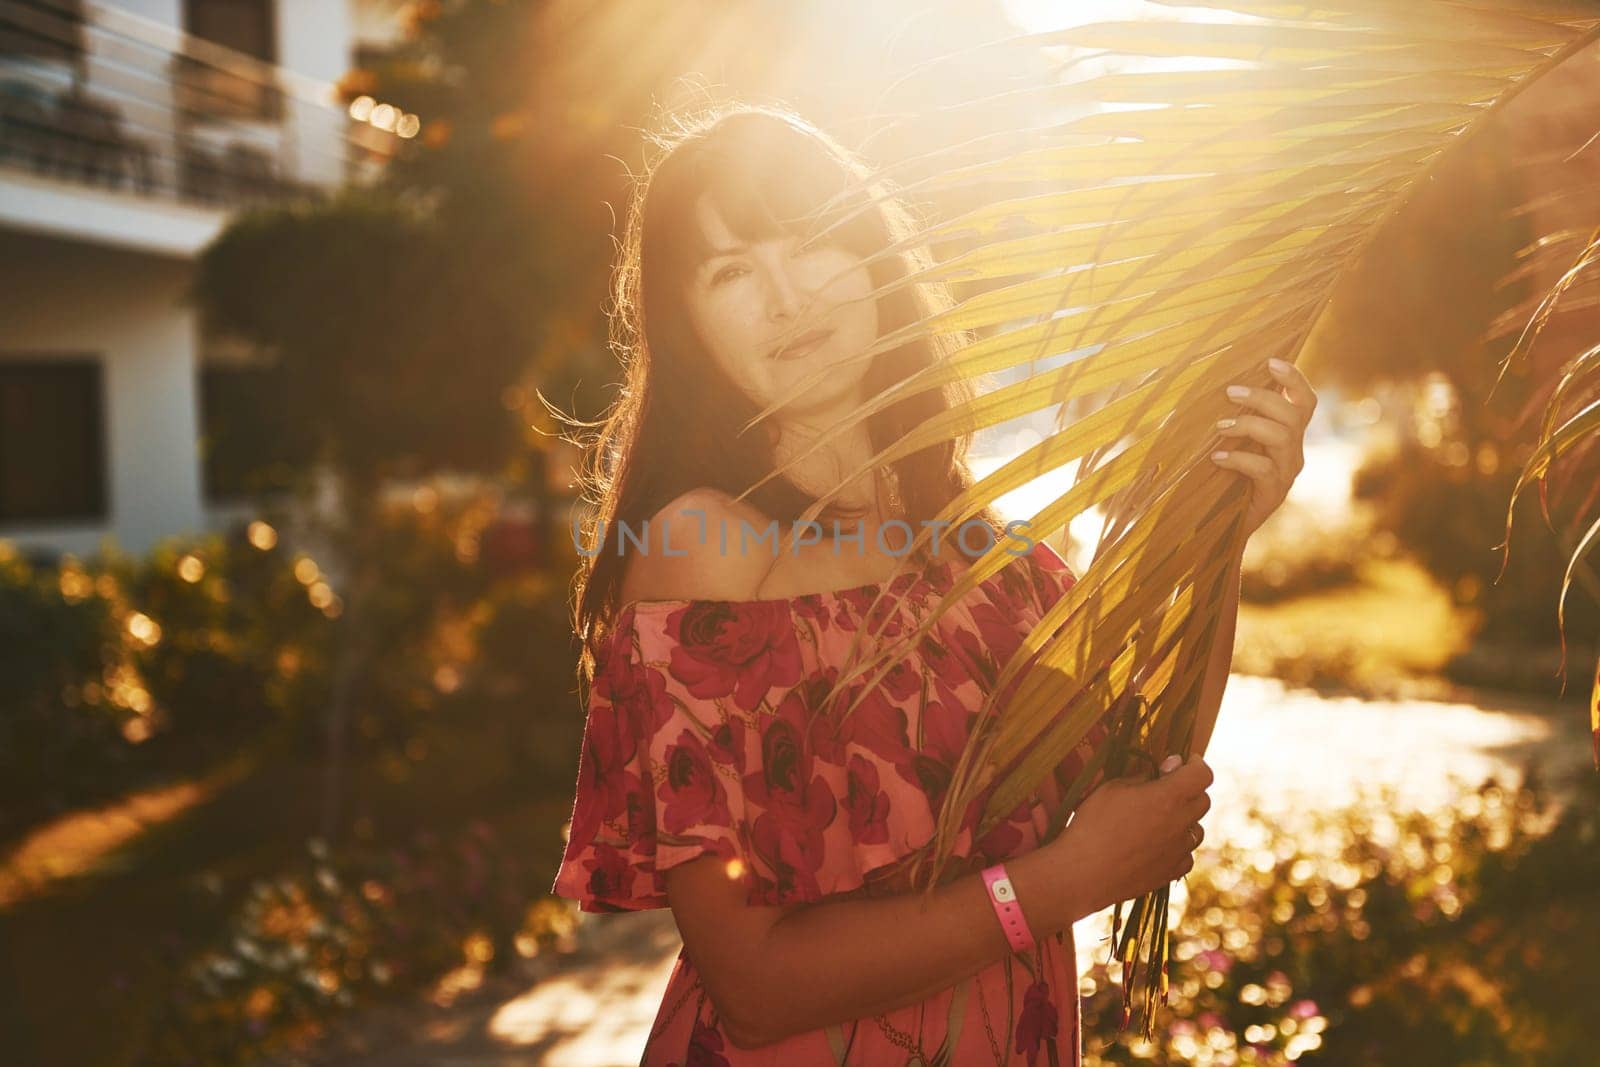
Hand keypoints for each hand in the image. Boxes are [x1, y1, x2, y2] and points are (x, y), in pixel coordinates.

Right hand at [1044, 754, 1212, 915]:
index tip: (1185, 762)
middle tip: (1166, 789)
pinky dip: (1177, 847)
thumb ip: (1144, 776)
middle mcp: (1180, 823)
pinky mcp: (1171, 871)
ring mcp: (1178, 850)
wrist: (1083, 872)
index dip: (1197, 764)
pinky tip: (1157, 845)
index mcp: (1167, 797)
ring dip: (1185, 820)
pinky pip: (1186, 855)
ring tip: (1158, 820)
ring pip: (1197, 829)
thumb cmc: (1093, 823)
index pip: (1202, 775)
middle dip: (1189, 790)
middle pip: (1203, 800)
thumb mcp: (1112, 788)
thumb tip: (1169, 767)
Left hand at [1211, 358, 1317, 538]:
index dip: (1294, 379)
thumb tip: (1212, 384)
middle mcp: (1293, 451)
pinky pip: (1263, 469)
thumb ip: (1233, 418)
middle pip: (1294, 414)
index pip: (1305, 401)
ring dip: (1249, 424)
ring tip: (1219, 426)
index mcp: (1288, 434)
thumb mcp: (1231, 442)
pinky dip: (1239, 458)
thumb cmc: (1223, 476)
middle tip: (1230, 391)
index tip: (1271, 361)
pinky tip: (1217, 457)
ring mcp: (1286, 473)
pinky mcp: (1272, 494)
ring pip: (1282, 436)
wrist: (1221, 527)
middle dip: (1263, 397)